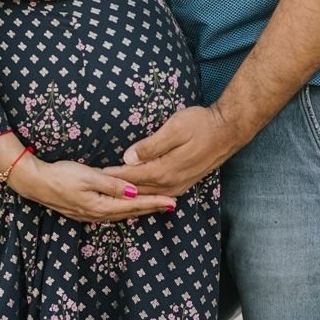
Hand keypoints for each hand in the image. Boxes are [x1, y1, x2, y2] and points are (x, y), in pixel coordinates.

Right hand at [13, 155, 177, 222]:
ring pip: (122, 213)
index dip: (154, 203)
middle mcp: (99, 214)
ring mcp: (91, 215)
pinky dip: (126, 209)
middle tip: (171, 204)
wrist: (36, 182)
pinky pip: (112, 212)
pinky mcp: (85, 211)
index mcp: (101, 206)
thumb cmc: (61, 175)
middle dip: (152, 208)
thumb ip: (112, 185)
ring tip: (156, 206)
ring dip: (140, 210)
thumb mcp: (88, 176)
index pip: (134, 204)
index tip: (172, 202)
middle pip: (131, 212)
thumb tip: (134, 191)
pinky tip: (129, 206)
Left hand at [103, 105, 244, 195]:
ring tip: (109, 193)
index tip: (92, 175)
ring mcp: (178, 186)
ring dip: (128, 194)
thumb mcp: (174, 128)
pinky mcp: (183, 184)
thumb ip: (151, 145)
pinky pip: (158, 195)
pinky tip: (136, 195)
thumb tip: (128, 157)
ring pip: (147, 195)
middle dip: (115, 188)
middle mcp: (170, 183)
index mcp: (164, 170)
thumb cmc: (200, 124)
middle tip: (93, 186)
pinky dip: (143, 195)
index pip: (130, 176)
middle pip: (136, 190)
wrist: (227, 131)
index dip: (111, 176)